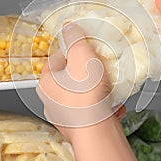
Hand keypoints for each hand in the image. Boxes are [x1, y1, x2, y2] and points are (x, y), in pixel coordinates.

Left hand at [36, 22, 119, 140]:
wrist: (96, 133)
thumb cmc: (86, 96)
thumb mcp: (82, 56)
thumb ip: (76, 39)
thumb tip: (69, 27)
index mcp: (46, 82)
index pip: (57, 59)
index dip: (73, 52)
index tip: (86, 52)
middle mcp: (52, 101)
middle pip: (71, 78)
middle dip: (88, 74)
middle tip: (100, 70)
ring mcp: (65, 117)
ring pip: (83, 96)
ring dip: (98, 92)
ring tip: (110, 88)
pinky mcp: (80, 129)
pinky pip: (92, 112)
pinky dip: (103, 107)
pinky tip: (113, 106)